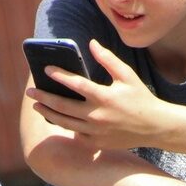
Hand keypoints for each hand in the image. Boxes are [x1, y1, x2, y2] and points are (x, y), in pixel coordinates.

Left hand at [26, 39, 169, 149]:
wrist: (154, 127)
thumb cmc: (140, 98)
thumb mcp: (127, 76)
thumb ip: (108, 59)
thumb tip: (91, 43)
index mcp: (105, 97)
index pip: (76, 84)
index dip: (60, 76)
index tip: (46, 70)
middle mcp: (97, 116)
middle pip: (62, 106)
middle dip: (43, 97)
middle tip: (30, 92)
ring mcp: (95, 132)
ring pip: (64, 122)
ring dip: (48, 113)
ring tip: (37, 106)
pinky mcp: (95, 143)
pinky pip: (74, 133)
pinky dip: (64, 125)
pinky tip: (55, 117)